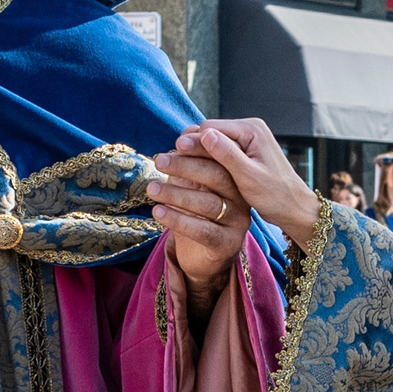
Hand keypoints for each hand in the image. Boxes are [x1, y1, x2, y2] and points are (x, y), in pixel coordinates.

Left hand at [145, 142, 250, 314]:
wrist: (203, 257)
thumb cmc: (196, 216)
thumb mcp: (192, 187)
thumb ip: (190, 165)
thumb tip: (185, 133)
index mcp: (234, 180)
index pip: (219, 159)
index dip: (197, 150)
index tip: (174, 143)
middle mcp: (240, 200)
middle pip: (217, 177)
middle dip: (186, 166)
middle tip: (160, 161)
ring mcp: (237, 223)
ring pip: (208, 204)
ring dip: (176, 194)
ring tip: (152, 190)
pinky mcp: (227, 244)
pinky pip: (203, 230)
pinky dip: (178, 220)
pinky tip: (158, 213)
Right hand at [173, 119, 321, 250]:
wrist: (294, 208)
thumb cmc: (276, 196)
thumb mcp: (249, 177)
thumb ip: (227, 155)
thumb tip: (204, 134)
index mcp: (252, 130)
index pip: (211, 128)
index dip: (191, 141)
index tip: (173, 153)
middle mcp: (249, 129)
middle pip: (209, 132)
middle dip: (190, 146)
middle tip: (167, 160)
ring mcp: (246, 140)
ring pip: (211, 142)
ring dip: (195, 154)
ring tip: (174, 167)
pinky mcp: (243, 152)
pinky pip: (218, 152)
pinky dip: (205, 160)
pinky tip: (191, 173)